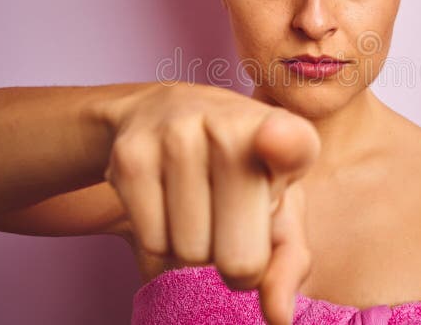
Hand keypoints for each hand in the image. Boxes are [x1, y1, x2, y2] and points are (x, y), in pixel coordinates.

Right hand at [95, 82, 319, 324]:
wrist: (162, 116)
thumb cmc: (238, 173)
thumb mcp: (278, 208)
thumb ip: (289, 260)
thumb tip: (279, 316)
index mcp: (285, 133)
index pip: (289, 141)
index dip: (282, 147)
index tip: (271, 142)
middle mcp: (230, 122)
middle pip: (239, 255)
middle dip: (236, 261)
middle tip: (231, 225)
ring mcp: (176, 134)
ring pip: (191, 252)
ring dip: (195, 248)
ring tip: (199, 205)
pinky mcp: (132, 155)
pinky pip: (153, 241)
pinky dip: (161, 240)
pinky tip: (168, 202)